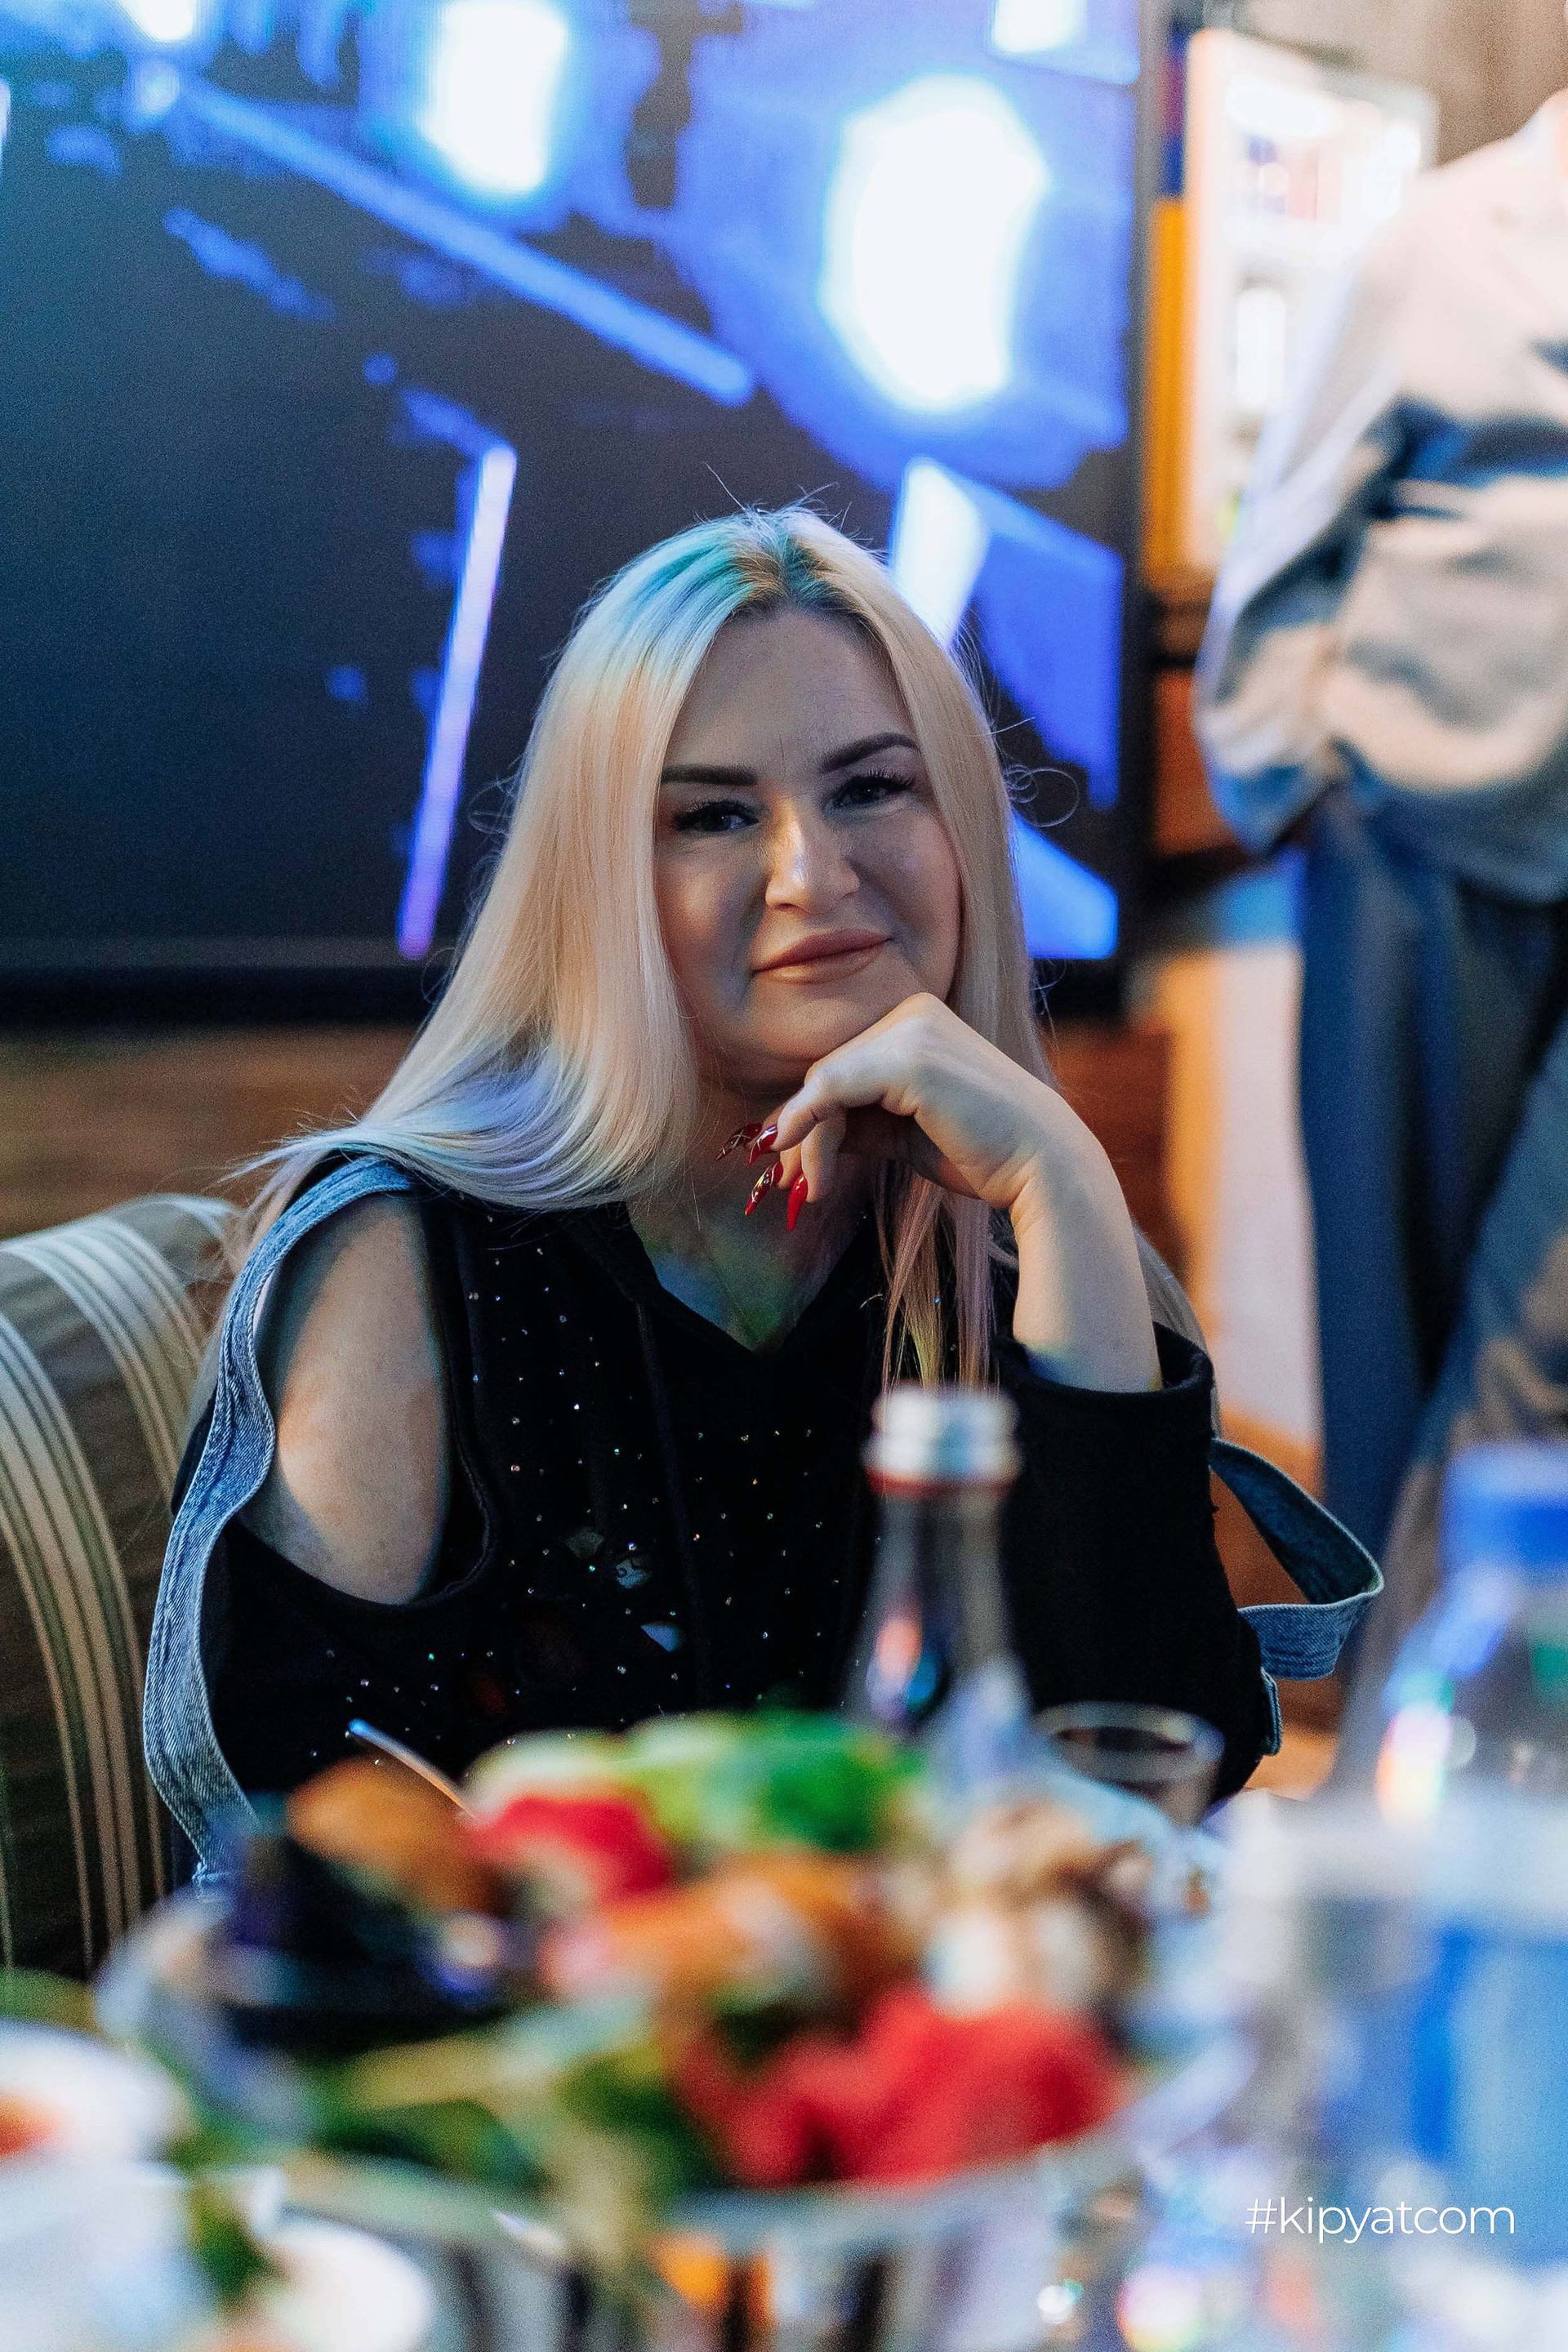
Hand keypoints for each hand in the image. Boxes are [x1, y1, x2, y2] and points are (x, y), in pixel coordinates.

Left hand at [759, 996, 1159, 1391]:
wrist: (1042, 1168)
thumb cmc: (984, 1154)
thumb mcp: (905, 1132)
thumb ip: (859, 1121)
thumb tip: (792, 1134)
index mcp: (919, 1019)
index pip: (844, 1065)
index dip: (809, 1117)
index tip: (789, 1165)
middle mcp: (914, 1011)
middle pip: (828, 1072)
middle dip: (802, 1133)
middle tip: (787, 1184)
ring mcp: (912, 1028)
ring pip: (825, 1083)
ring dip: (809, 1143)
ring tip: (813, 1189)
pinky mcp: (909, 1057)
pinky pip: (832, 1090)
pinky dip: (809, 1129)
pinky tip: (809, 1170)